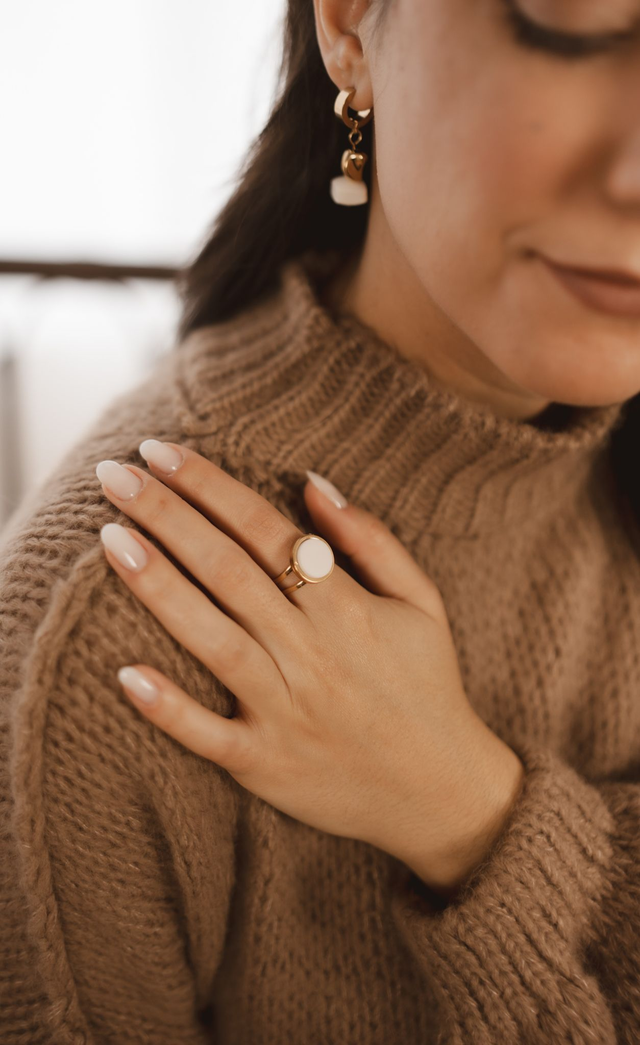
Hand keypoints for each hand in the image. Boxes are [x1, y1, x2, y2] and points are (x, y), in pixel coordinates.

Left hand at [96, 441, 522, 894]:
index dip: (210, 486)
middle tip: (112, 474)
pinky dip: (169, 709)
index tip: (160, 451)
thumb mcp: (422, 602)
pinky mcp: (265, 764)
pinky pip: (209, 737)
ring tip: (111, 539)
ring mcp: (286, 712)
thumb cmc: (428, 685)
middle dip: (167, 516)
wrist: (443, 794)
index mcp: (347, 610)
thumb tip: (312, 483)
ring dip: (158, 588)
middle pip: (229, 571)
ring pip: (213, 640)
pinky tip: (126, 675)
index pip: (266, 531)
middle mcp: (311, 655)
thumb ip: (371, 541)